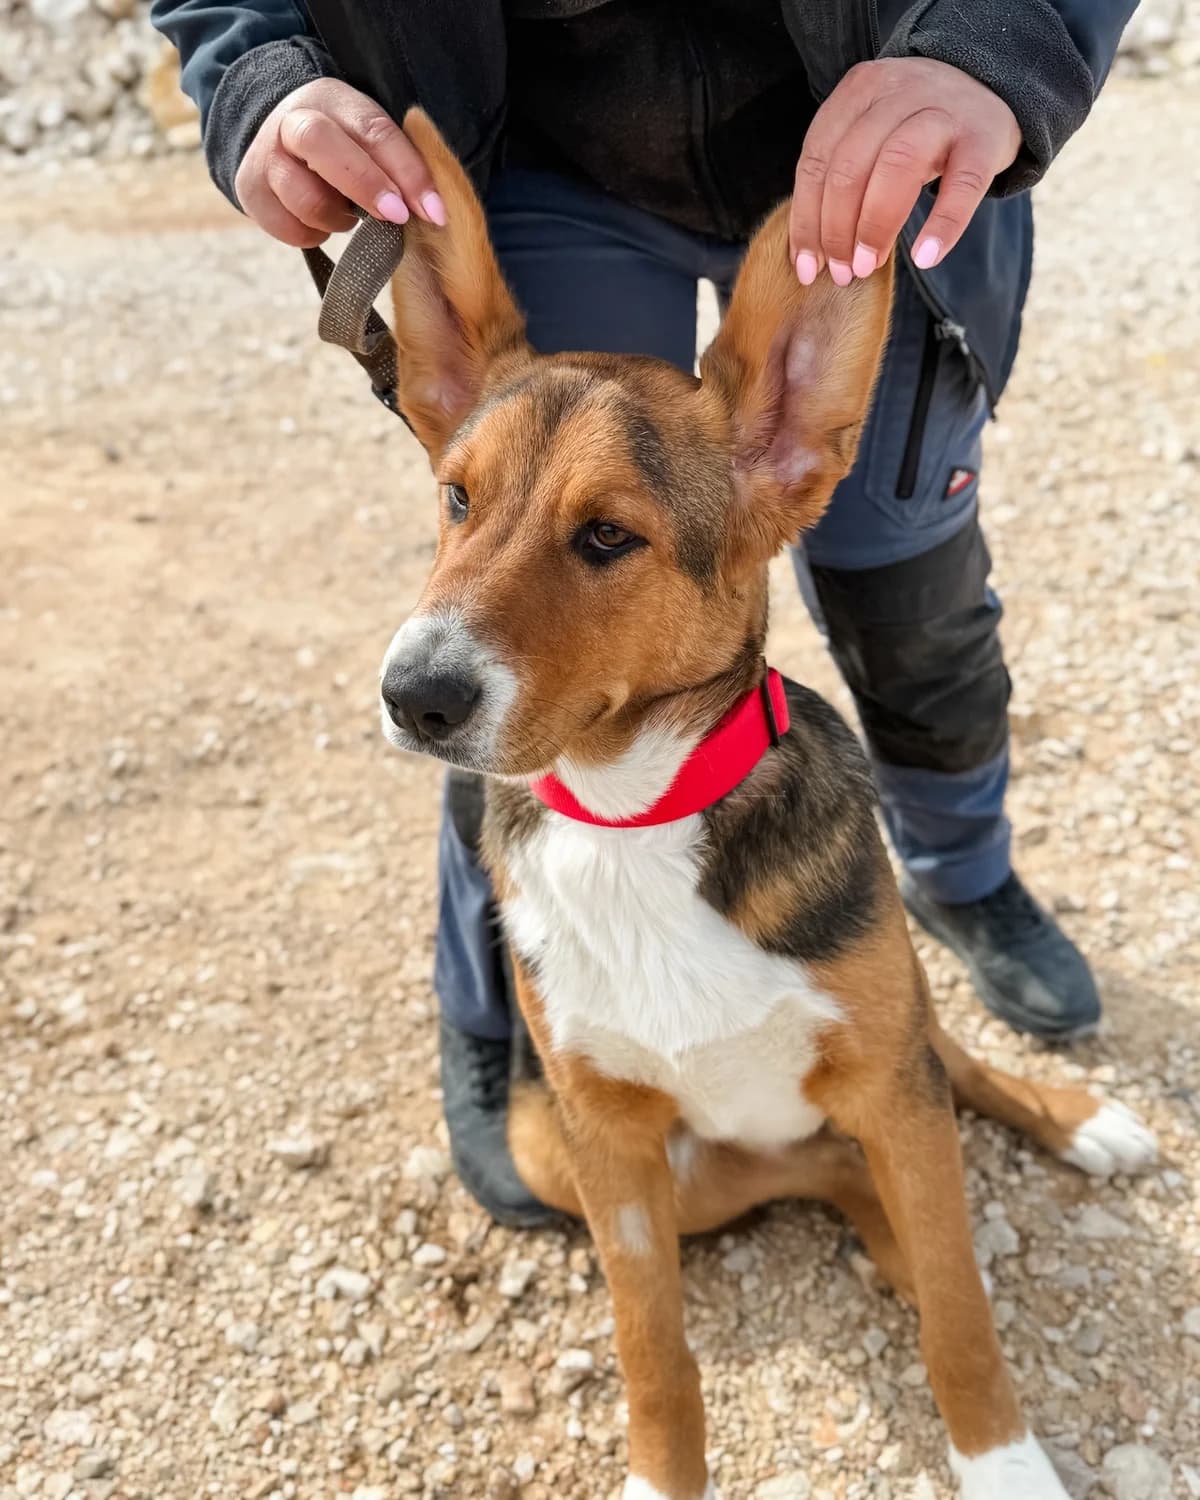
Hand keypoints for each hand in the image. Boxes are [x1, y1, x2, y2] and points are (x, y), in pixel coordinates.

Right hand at [235, 78, 444, 247]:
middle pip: (323, 146)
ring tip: (347, 216)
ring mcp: (266, 156)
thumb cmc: (341, 148)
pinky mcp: (250, 190)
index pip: (375, 130)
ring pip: (304, 197)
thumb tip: (434, 212)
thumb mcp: (369, 142)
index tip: (434, 211)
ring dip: (337, 218)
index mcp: (334, 101)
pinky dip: (313, 234)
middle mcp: (294, 121)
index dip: (407, 172)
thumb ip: (397, 166)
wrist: (276, 140)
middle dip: (365, 185)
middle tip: (396, 217)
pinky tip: (320, 222)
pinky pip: (289, 228)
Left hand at [789, 58, 1020, 285]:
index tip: (806, 267)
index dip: (806, 220)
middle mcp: (898, 92)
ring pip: (898, 166)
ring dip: (875, 226)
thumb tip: (810, 254)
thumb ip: (840, 175)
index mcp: (860, 90)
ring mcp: (943, 111)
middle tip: (841, 272)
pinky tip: (925, 257)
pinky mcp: (984, 137)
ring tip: (867, 267)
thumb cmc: (916, 127)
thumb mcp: (873, 133)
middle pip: (851, 166)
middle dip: (836, 230)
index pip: (817, 160)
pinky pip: (962, 185)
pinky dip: (943, 224)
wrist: (990, 88)